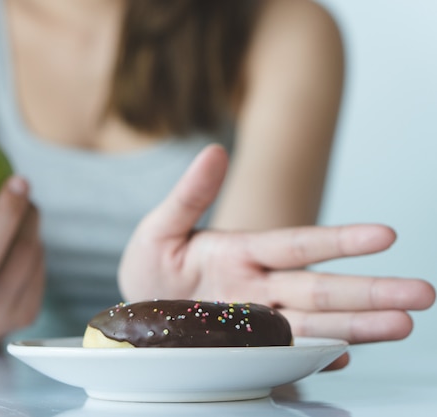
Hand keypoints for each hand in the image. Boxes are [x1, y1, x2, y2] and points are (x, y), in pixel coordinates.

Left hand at [119, 145, 434, 368]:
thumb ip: (189, 196)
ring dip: (356, 326)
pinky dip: (314, 357)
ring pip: (312, 323)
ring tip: (401, 325)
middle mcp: (258, 287)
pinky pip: (285, 355)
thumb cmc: (153, 266)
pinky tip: (344, 357)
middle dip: (369, 292)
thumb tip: (214, 151)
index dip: (337, 241)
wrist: (139, 313)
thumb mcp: (160, 228)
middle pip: (318, 289)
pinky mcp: (248, 350)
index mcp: (243, 252)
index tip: (384, 235)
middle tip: (421, 293)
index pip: (297, 245)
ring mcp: (256, 322)